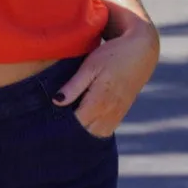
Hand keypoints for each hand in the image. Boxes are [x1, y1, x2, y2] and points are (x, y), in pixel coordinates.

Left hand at [55, 16, 159, 135]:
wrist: (142, 52)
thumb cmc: (113, 55)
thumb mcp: (90, 66)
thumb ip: (74, 86)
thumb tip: (56, 101)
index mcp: (99, 101)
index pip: (75, 123)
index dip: (59, 126)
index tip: (45, 125)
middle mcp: (109, 112)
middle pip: (84, 133)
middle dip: (68, 133)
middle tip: (50, 130)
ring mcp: (117, 115)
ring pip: (95, 135)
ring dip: (80, 135)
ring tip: (64, 129)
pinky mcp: (121, 114)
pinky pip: (104, 131)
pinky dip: (92, 131)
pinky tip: (80, 126)